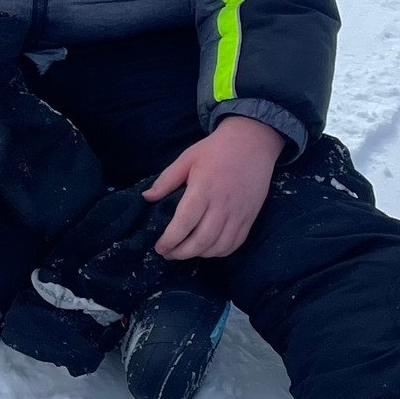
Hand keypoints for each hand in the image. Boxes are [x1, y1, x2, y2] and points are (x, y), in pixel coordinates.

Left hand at [144, 116, 286, 259]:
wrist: (252, 143)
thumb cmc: (215, 150)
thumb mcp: (187, 158)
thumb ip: (166, 180)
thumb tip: (146, 198)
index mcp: (204, 188)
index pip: (185, 222)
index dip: (170, 240)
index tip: (159, 247)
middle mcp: (223, 204)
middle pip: (202, 240)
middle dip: (181, 253)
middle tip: (168, 254)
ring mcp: (239, 213)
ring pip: (219, 246)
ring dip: (199, 255)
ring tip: (184, 252)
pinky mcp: (250, 217)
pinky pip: (235, 243)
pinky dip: (219, 252)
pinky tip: (206, 249)